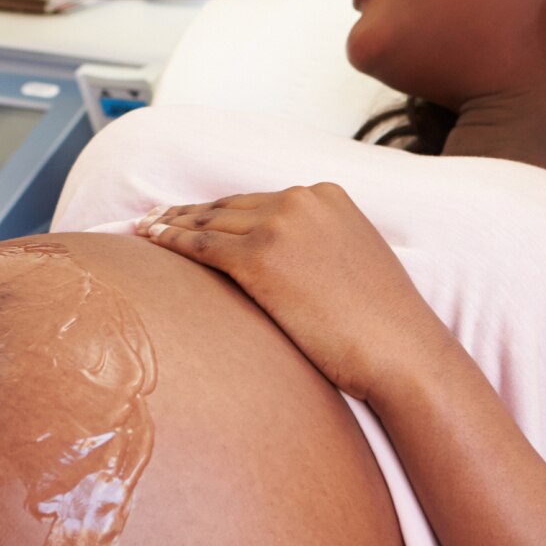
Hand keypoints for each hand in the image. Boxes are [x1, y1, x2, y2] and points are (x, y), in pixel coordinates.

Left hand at [140, 184, 434, 402]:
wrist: (401, 350)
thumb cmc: (383, 322)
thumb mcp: (355, 260)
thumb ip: (320, 245)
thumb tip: (289, 260)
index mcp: (327, 195)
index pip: (259, 200)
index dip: (222, 208)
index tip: (193, 211)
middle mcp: (300, 200)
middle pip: (230, 205)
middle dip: (189, 211)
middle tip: (155, 215)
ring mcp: (279, 226)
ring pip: (209, 221)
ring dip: (171, 223)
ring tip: (145, 227)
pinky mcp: (259, 258)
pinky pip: (202, 246)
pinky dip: (171, 241)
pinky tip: (150, 241)